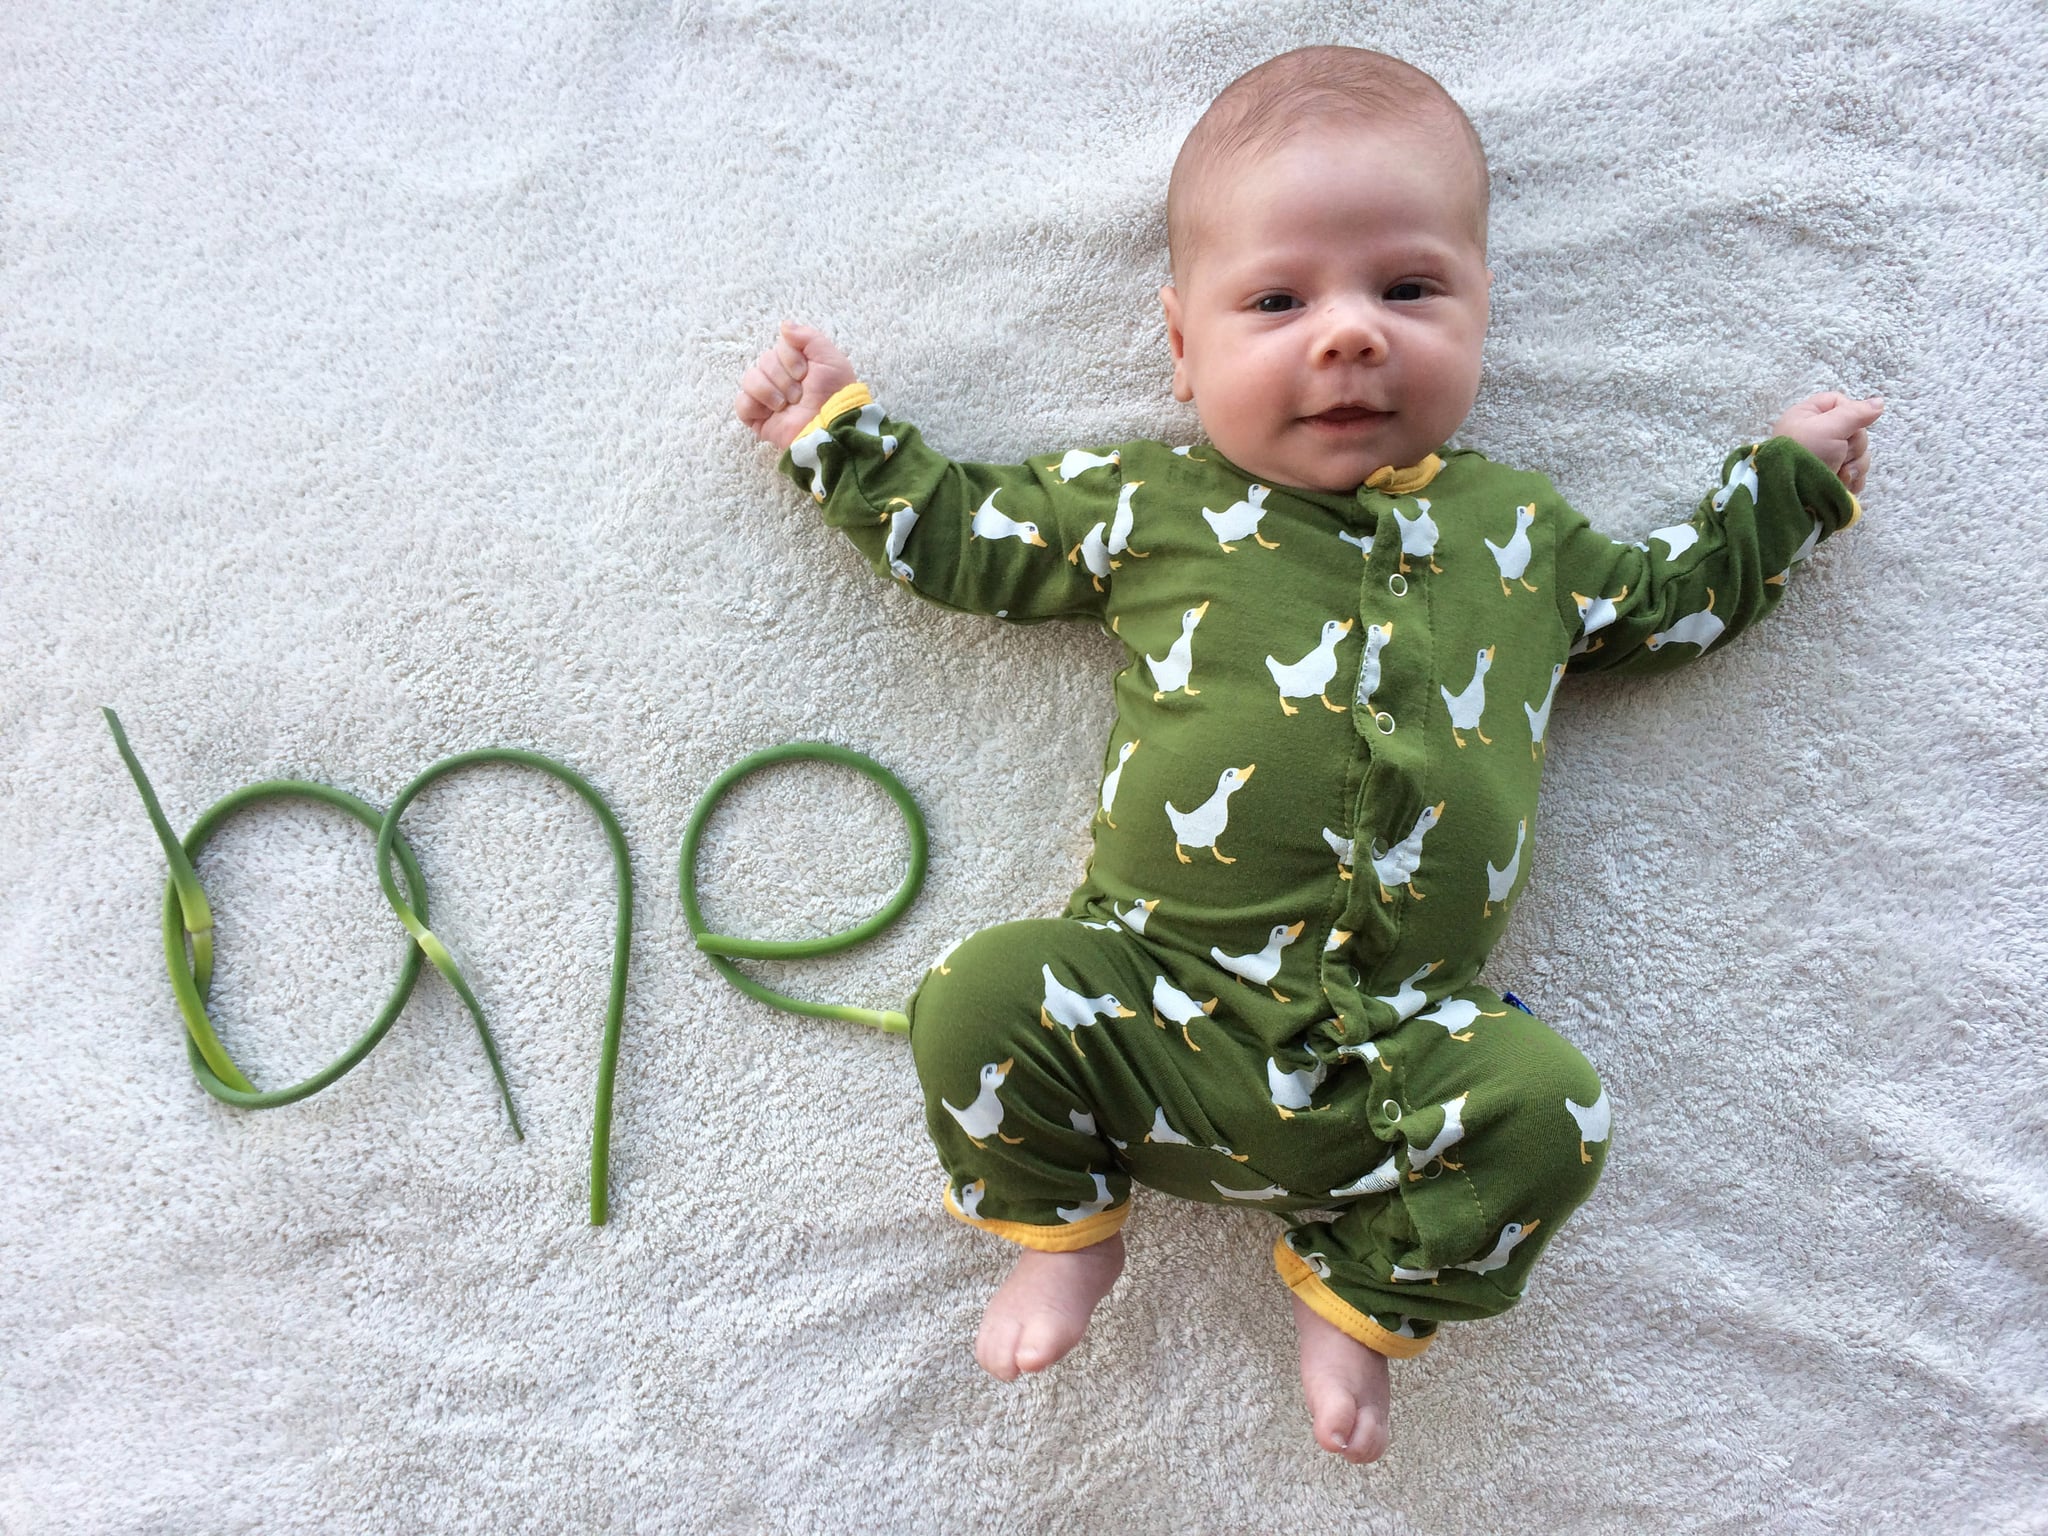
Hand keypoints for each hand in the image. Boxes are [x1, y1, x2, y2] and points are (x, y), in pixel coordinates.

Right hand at [734, 320, 858, 450]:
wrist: (828, 427)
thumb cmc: (833, 395)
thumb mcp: (830, 359)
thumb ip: (808, 337)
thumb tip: (784, 326)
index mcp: (795, 364)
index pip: (778, 347)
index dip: (790, 358)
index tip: (805, 374)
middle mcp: (780, 379)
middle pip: (764, 361)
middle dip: (782, 378)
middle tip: (799, 395)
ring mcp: (767, 399)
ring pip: (750, 379)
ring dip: (769, 391)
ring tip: (786, 405)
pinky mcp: (758, 418)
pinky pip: (741, 403)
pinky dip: (753, 405)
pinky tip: (770, 412)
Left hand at [1770, 392, 1883, 496]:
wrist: (1789, 497)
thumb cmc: (1803, 456)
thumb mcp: (1828, 428)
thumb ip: (1855, 413)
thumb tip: (1879, 403)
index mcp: (1807, 417)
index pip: (1840, 403)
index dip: (1850, 413)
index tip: (1846, 427)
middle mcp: (1815, 436)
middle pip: (1855, 431)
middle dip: (1852, 447)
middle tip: (1838, 455)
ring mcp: (1825, 458)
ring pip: (1858, 455)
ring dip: (1854, 466)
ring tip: (1839, 474)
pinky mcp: (1831, 478)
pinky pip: (1856, 474)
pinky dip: (1853, 480)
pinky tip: (1842, 485)